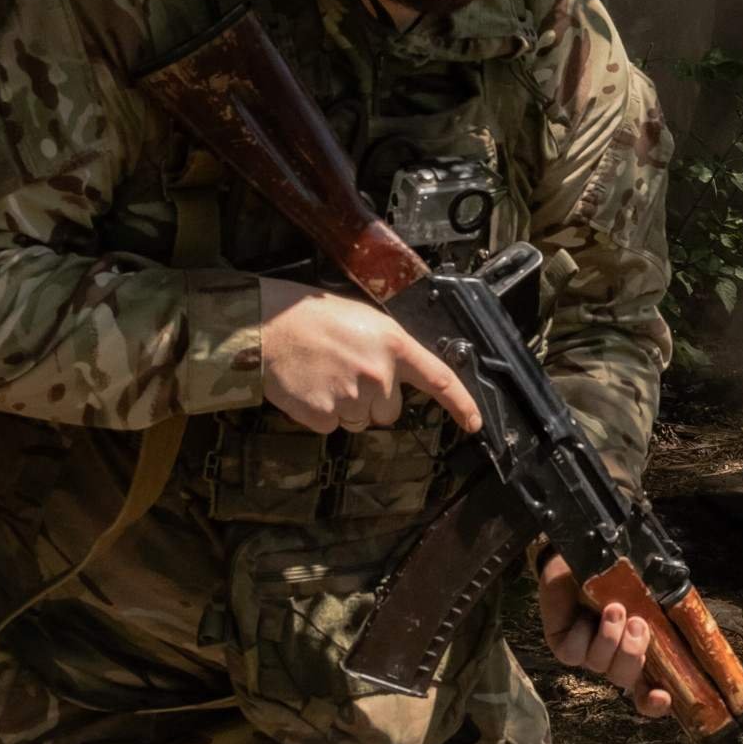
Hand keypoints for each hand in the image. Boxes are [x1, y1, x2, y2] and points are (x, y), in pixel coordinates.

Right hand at [256, 278, 480, 435]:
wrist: (267, 327)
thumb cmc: (315, 317)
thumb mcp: (365, 320)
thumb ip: (390, 349)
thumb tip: (403, 375)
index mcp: (394, 345)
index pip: (439, 379)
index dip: (461, 404)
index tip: (475, 423)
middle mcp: (379, 374)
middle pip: (390, 410)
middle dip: (373, 397)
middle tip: (345, 370)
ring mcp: (352, 398)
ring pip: (361, 420)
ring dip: (346, 405)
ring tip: (324, 374)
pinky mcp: (325, 417)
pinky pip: (333, 426)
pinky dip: (322, 412)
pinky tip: (310, 387)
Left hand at [538, 552, 673, 720]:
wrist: (579, 556)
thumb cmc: (616, 576)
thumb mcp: (645, 591)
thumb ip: (663, 608)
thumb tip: (681, 617)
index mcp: (635, 652)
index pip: (646, 691)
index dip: (654, 703)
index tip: (662, 697)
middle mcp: (612, 658)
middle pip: (625, 679)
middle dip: (633, 653)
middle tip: (637, 623)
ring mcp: (587, 655)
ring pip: (600, 665)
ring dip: (610, 637)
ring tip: (613, 609)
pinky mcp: (564, 647)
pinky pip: (575, 654)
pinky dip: (583, 633)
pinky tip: (584, 615)